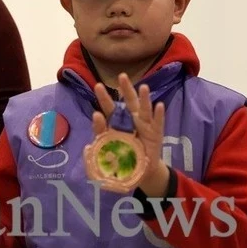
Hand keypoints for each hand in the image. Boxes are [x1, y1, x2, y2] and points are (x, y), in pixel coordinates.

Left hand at [91, 73, 169, 196]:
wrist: (142, 171)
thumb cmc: (120, 161)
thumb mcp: (105, 162)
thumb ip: (93, 157)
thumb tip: (87, 148)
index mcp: (113, 127)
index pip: (105, 119)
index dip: (101, 117)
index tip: (96, 115)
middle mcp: (128, 122)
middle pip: (125, 104)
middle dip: (124, 89)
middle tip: (121, 76)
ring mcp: (143, 126)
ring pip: (143, 109)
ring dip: (144, 98)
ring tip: (143, 87)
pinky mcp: (156, 133)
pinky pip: (158, 122)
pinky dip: (159, 114)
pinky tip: (159, 105)